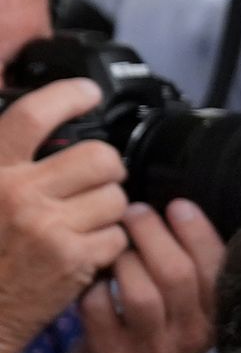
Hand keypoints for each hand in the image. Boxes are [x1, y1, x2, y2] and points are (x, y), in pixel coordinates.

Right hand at [0, 80, 135, 348]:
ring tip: (82, 221)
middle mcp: (18, 192)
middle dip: (107, 167)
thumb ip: (5, 162)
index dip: (67, 96)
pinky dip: (108, 243)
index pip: (32, 116)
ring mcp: (49, 226)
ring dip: (108, 209)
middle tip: (97, 178)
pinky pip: (118, 235)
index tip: (88, 92)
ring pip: (115, 197)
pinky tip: (84, 250)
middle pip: (98, 156)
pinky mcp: (75, 259)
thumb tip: (34, 129)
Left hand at [68, 197, 223, 352]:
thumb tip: (181, 212)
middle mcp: (190, 339)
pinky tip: (94, 279)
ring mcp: (151, 352)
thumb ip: (193, 275)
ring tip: (114, 246)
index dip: (197, 231)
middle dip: (153, 234)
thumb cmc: (154, 340)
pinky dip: (93, 286)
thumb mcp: (189, 315)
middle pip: (177, 275)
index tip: (177, 205)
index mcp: (217, 321)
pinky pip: (99, 308)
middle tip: (134, 212)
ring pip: (139, 292)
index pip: (218, 269)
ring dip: (122, 260)